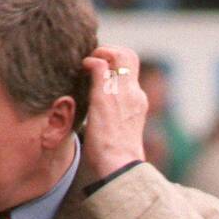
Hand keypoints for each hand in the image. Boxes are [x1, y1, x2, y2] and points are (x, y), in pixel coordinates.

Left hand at [80, 46, 147, 182]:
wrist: (120, 167)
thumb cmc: (116, 158)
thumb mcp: (119, 133)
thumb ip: (114, 118)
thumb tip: (101, 120)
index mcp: (138, 102)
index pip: (132, 71)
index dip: (117, 63)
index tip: (102, 68)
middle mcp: (134, 93)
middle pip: (129, 56)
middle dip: (110, 51)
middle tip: (93, 60)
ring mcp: (122, 93)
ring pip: (118, 55)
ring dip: (100, 53)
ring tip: (85, 63)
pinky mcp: (105, 96)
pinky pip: (99, 65)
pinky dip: (89, 62)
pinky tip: (81, 69)